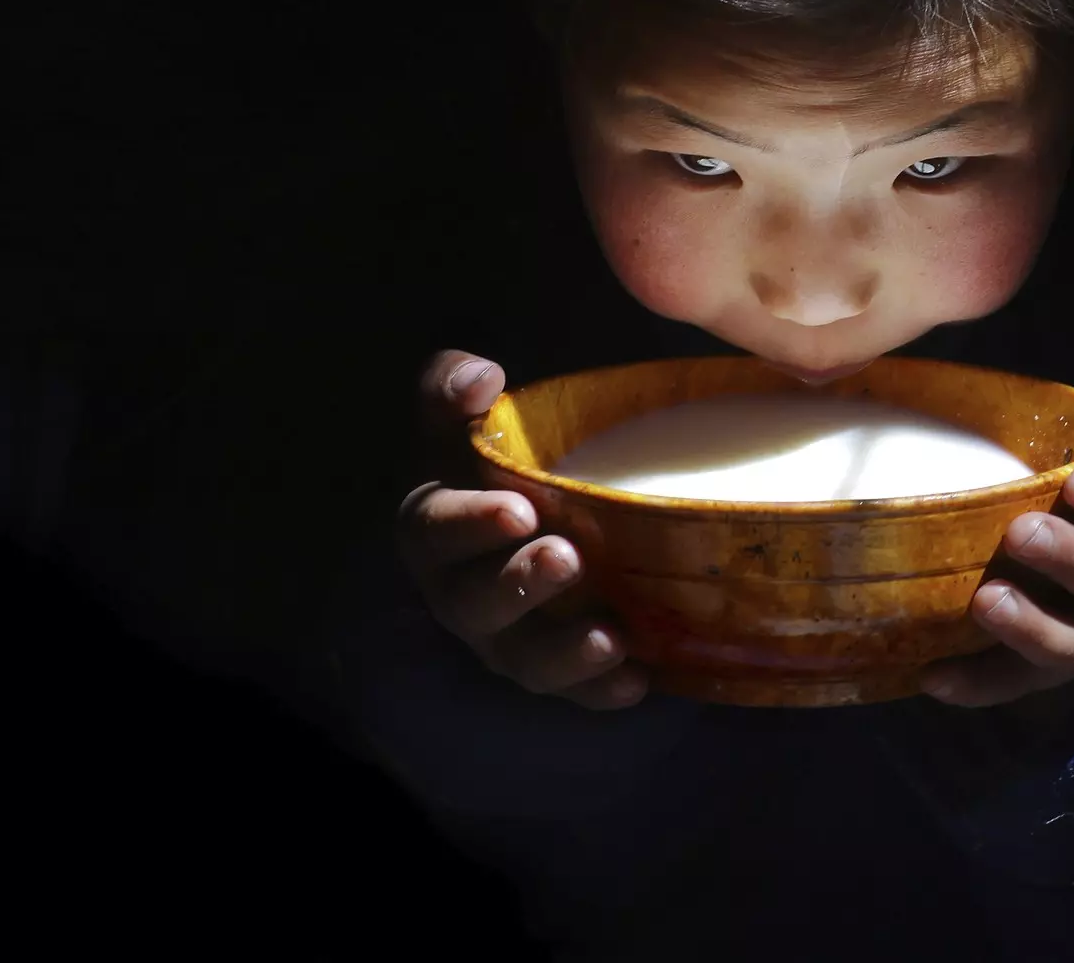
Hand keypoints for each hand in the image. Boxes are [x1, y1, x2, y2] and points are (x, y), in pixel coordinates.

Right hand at [396, 350, 647, 709]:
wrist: (527, 513)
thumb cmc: (493, 458)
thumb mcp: (462, 419)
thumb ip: (454, 388)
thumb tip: (480, 379)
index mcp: (434, 527)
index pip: (434, 527)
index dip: (470, 521)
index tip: (519, 508)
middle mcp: (460, 592)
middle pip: (477, 602)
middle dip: (519, 584)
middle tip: (567, 557)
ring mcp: (506, 638)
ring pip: (525, 659)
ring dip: (565, 651)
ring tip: (609, 635)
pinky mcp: (553, 669)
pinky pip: (574, 693)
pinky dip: (603, 690)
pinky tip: (639, 679)